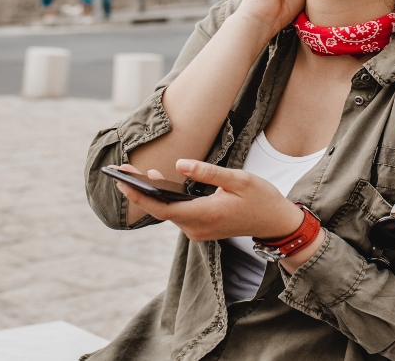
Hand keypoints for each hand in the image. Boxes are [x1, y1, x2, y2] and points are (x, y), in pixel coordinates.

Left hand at [114, 159, 303, 242]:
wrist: (276, 223)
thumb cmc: (261, 198)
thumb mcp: (238, 179)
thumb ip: (207, 172)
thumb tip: (179, 164)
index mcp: (205, 215)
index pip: (163, 208)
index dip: (139, 195)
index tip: (122, 182)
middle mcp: (197, 228)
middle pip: (159, 210)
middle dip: (138, 190)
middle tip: (118, 171)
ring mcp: (198, 231)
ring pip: (167, 212)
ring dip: (150, 194)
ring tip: (131, 173)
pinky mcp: (200, 228)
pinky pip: (176, 214)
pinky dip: (164, 198)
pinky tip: (156, 181)